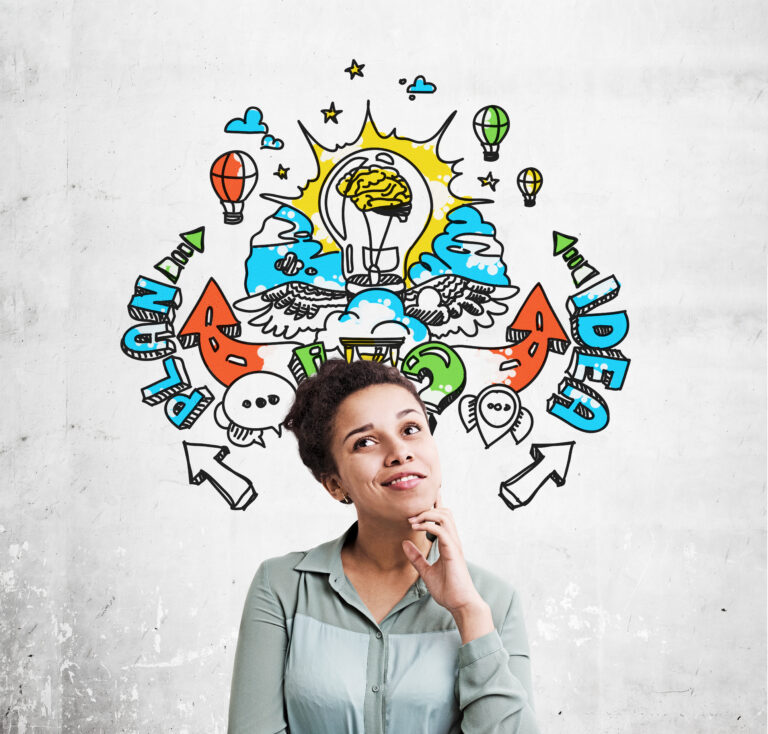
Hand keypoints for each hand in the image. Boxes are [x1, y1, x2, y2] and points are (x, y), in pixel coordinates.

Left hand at [402, 493, 493, 641]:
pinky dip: (428, 525)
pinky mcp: (453, 552)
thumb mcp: (426, 572)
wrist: (460, 604)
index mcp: (449, 543)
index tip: (424, 498)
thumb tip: (404, 543)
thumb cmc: (447, 590)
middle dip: (428, 508)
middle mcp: (453, 541)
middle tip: (410, 516)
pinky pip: (442, 531)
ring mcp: (454, 545)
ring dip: (427, 514)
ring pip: (445, 516)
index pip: (444, 518)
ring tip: (413, 521)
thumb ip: (416, 558)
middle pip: (445, 512)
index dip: (436, 505)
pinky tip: (417, 528)